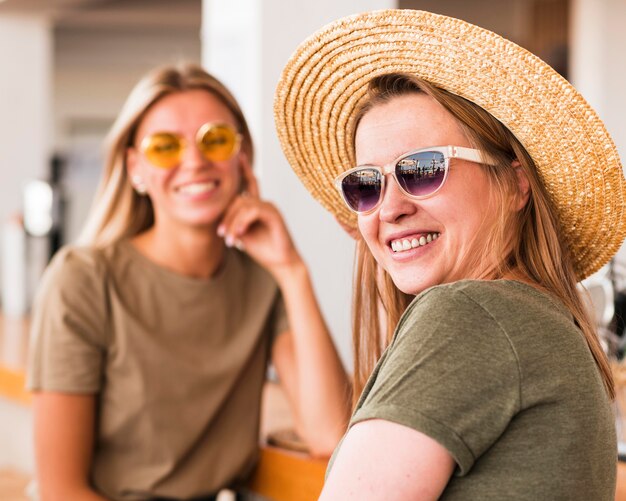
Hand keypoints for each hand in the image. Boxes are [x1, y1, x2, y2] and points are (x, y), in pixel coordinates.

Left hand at [218, 154, 302, 278]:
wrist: (280, 263)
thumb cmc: (263, 250)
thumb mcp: (242, 234)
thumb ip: (233, 221)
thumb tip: (220, 218)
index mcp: (257, 206)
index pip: (249, 183)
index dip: (244, 169)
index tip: (238, 154)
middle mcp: (264, 203)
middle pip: (238, 199)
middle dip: (226, 217)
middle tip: (221, 234)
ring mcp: (270, 207)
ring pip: (243, 205)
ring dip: (232, 222)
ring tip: (229, 239)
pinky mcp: (274, 214)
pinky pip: (252, 211)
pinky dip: (242, 223)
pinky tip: (239, 235)